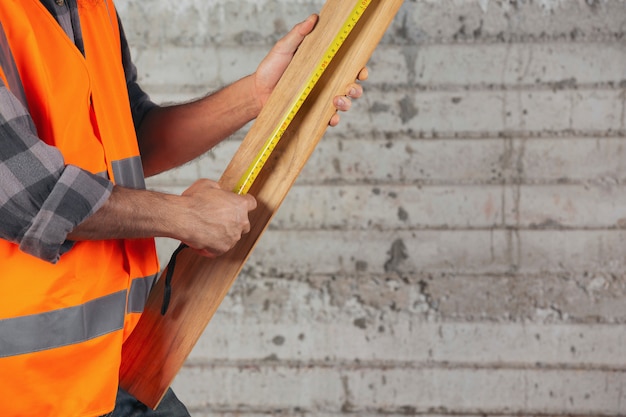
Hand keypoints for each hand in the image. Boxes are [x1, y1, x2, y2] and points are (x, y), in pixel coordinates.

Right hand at [179, 179, 256, 257]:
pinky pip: (220, 247)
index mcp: (240, 204)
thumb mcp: (207, 184)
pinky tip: (202, 237)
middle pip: (244, 223)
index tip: (239, 203)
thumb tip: (218, 191)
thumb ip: (218, 189)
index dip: (244, 202)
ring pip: (232, 236)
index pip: (251, 203)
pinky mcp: (222, 248)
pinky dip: (212, 245)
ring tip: (208, 227)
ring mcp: (232, 237)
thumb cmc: (194, 202)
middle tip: (220, 217)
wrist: (182, 218)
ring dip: (223, 233)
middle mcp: (240, 222)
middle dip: (234, 220)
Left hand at [253, 15, 367, 126]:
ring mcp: (320, 100)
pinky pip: (328, 119)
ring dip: (346, 103)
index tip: (361, 70)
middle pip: (351, 87)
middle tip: (349, 87)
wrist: (257, 92)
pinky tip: (330, 118)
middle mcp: (326, 83)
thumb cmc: (271, 69)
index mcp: (324, 66)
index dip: (359, 69)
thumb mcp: (284, 47)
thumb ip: (298, 33)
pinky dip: (333, 120)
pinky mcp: (312, 114)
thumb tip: (314, 18)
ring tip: (336, 100)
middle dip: (356, 89)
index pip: (348, 67)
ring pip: (344, 104)